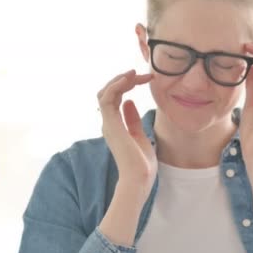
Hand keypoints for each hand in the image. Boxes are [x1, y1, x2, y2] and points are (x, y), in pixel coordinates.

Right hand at [97, 69, 156, 199]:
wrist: (139, 179)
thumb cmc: (141, 164)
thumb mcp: (140, 136)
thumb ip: (132, 120)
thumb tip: (129, 102)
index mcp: (115, 125)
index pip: (116, 98)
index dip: (128, 85)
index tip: (146, 79)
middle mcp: (109, 123)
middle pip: (109, 93)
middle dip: (124, 80)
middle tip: (142, 74)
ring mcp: (108, 123)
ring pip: (105, 93)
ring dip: (119, 80)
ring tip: (134, 73)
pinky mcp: (110, 124)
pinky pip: (107, 98)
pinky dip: (116, 86)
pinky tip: (129, 79)